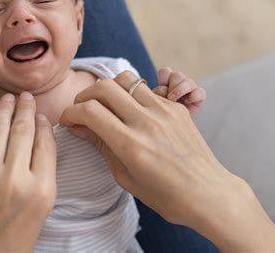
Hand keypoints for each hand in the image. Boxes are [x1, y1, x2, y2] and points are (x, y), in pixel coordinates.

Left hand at [0, 92, 56, 252]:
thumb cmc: (17, 231)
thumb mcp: (43, 204)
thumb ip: (45, 167)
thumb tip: (39, 129)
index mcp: (41, 189)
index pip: (45, 142)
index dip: (43, 122)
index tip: (40, 112)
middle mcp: (14, 182)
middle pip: (22, 130)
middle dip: (24, 108)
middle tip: (24, 96)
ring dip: (2, 109)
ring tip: (6, 99)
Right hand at [60, 71, 274, 252]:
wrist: (208, 193)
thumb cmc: (166, 195)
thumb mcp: (125, 177)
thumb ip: (101, 145)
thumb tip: (78, 125)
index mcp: (131, 145)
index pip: (90, 111)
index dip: (70, 112)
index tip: (66, 120)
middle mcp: (147, 122)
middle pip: (104, 87)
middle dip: (84, 95)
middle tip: (81, 110)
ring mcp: (164, 111)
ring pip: (125, 79)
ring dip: (108, 90)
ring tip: (105, 105)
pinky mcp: (175, 108)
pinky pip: (145, 89)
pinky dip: (130, 95)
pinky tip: (130, 111)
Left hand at [153, 67, 205, 116]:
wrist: (171, 127)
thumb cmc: (161, 114)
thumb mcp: (155, 103)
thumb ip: (157, 94)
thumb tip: (163, 88)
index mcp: (166, 81)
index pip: (165, 71)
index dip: (163, 78)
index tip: (161, 90)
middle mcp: (179, 82)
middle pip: (177, 75)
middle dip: (172, 86)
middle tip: (168, 98)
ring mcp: (190, 89)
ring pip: (188, 82)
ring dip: (180, 90)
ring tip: (173, 101)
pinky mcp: (199, 97)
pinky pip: (200, 92)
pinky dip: (193, 96)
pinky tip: (187, 103)